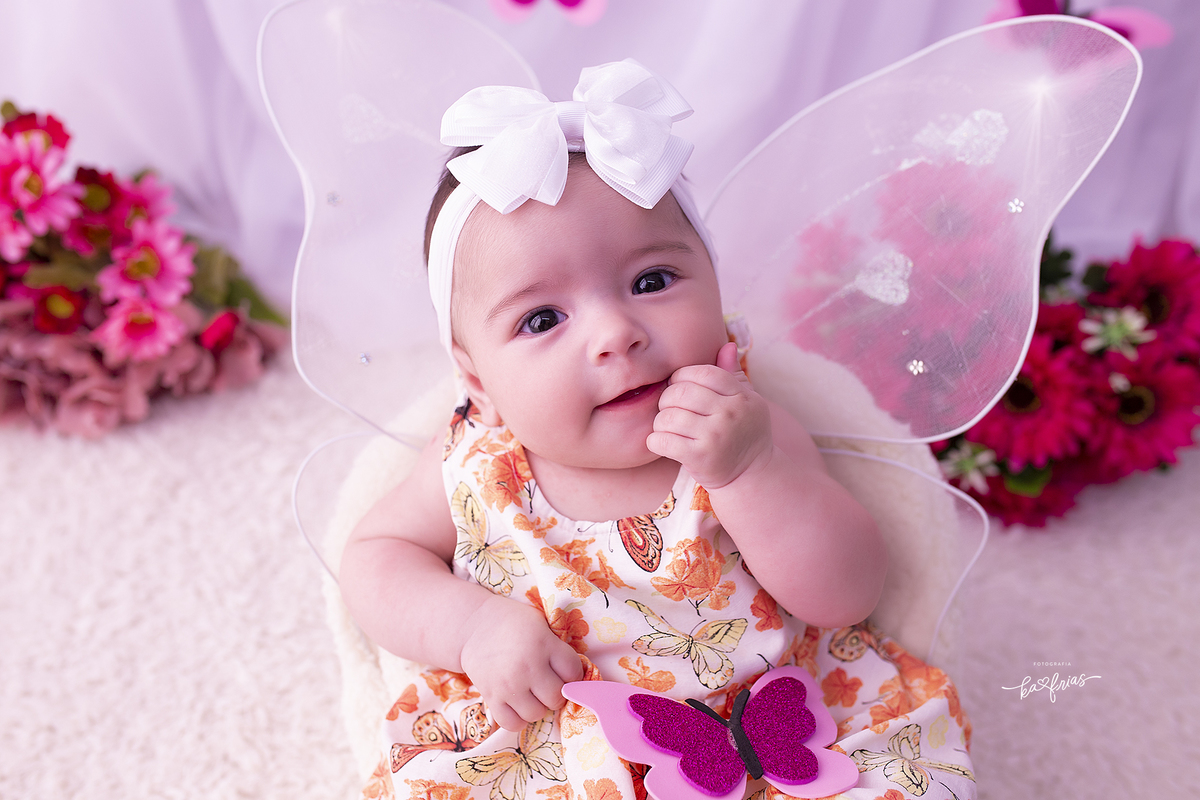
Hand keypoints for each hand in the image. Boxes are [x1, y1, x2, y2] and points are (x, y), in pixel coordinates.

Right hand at [458, 595, 583, 730]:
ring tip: (533, 693)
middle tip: (549, 683)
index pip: (573, 672)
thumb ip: (557, 646)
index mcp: (543, 644)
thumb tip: (577, 675)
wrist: (472, 625)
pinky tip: (518, 704)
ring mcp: (508, 685)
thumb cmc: (513, 623)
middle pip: (557, 697)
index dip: (573, 673)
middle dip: (557, 692)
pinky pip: (513, 724)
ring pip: (537, 713)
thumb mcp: (540, 623)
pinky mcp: (491, 697)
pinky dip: (519, 718)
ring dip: (538, 706)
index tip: (565, 671)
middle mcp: (527, 666)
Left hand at [647, 341, 772, 488]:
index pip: (702, 373)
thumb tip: (727, 345)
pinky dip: (655, 441)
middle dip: (667, 399)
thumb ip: (733, 375)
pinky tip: (663, 443)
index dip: (682, 377)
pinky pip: (662, 440)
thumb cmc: (743, 434)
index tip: (678, 388)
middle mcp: (731, 413)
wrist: (751, 476)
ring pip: (667, 416)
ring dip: (660, 423)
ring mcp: (716, 435)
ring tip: (668, 429)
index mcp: (741, 396)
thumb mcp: (747, 403)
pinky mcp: (700, 457)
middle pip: (680, 392)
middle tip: (669, 409)